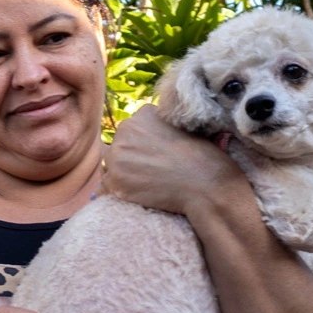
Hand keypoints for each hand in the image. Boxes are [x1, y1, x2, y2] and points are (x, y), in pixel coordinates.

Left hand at [99, 105, 247, 218]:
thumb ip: (160, 124)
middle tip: (150, 172)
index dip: (143, 145)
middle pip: (119, 147)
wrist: (206, 186)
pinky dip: (117, 192)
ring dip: (122, 175)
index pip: (132, 130)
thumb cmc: (202, 158)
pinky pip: (105, 188)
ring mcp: (117, 158)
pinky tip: (134, 196)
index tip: (155, 156)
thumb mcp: (183, 127)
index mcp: (142, 116)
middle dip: (130, 158)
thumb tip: (151, 130)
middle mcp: (124, 132)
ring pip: (111, 166)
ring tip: (145, 185)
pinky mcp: (114, 183)